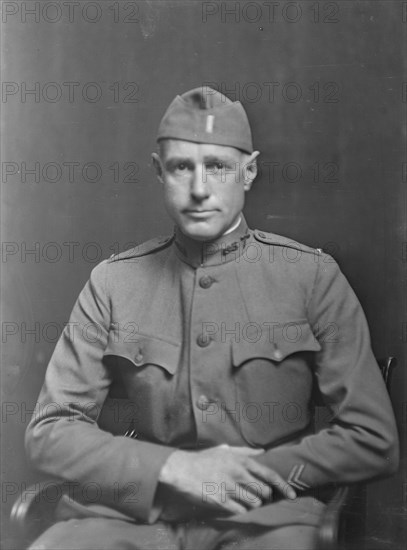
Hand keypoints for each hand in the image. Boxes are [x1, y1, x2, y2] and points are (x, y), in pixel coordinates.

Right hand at [158, 444, 295, 515]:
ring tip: (245, 499)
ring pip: (254, 503)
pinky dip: (241, 509)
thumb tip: (263, 452)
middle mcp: (238, 474)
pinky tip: (235, 504)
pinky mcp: (221, 501)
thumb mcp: (225, 450)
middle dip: (265, 496)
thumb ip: (245, 451)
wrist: (182, 470)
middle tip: (259, 496)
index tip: (292, 494)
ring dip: (253, 503)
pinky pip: (241, 511)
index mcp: (241, 460)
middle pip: (264, 491)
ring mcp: (230, 488)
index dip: (283, 486)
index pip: (269, 474)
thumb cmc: (204, 459)